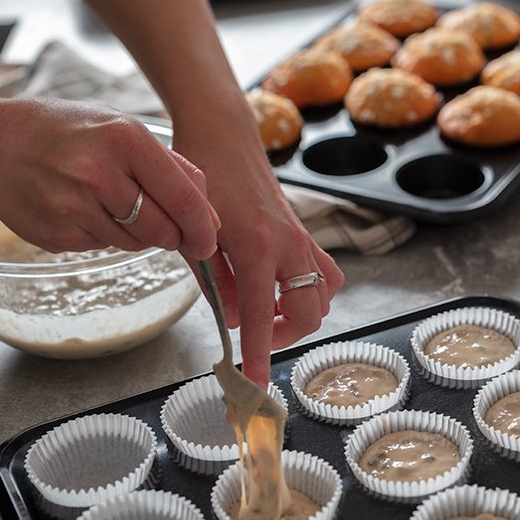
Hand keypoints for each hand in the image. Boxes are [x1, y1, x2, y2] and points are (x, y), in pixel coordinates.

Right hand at [0, 98, 219, 257]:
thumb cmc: (68, 133)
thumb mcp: (123, 129)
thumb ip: (173, 170)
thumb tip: (212, 218)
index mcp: (125, 138)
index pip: (184, 198)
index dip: (203, 228)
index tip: (209, 243)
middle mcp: (99, 172)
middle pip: (162, 229)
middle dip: (173, 236)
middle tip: (167, 227)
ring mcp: (74, 206)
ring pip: (135, 243)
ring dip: (138, 235)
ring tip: (112, 204)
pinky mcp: (57, 235)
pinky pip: (103, 247)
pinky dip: (105, 236)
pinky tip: (84, 209)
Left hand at [174, 129, 342, 385]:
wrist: (223, 133)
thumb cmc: (202, 176)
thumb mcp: (194, 233)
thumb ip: (213, 282)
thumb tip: (232, 320)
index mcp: (255, 245)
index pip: (259, 314)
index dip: (258, 355)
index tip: (256, 386)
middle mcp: (287, 244)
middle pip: (308, 312)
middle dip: (282, 336)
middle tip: (253, 336)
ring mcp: (301, 237)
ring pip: (324, 295)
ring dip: (299, 314)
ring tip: (265, 313)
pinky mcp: (304, 233)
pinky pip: (325, 273)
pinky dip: (310, 291)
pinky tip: (278, 288)